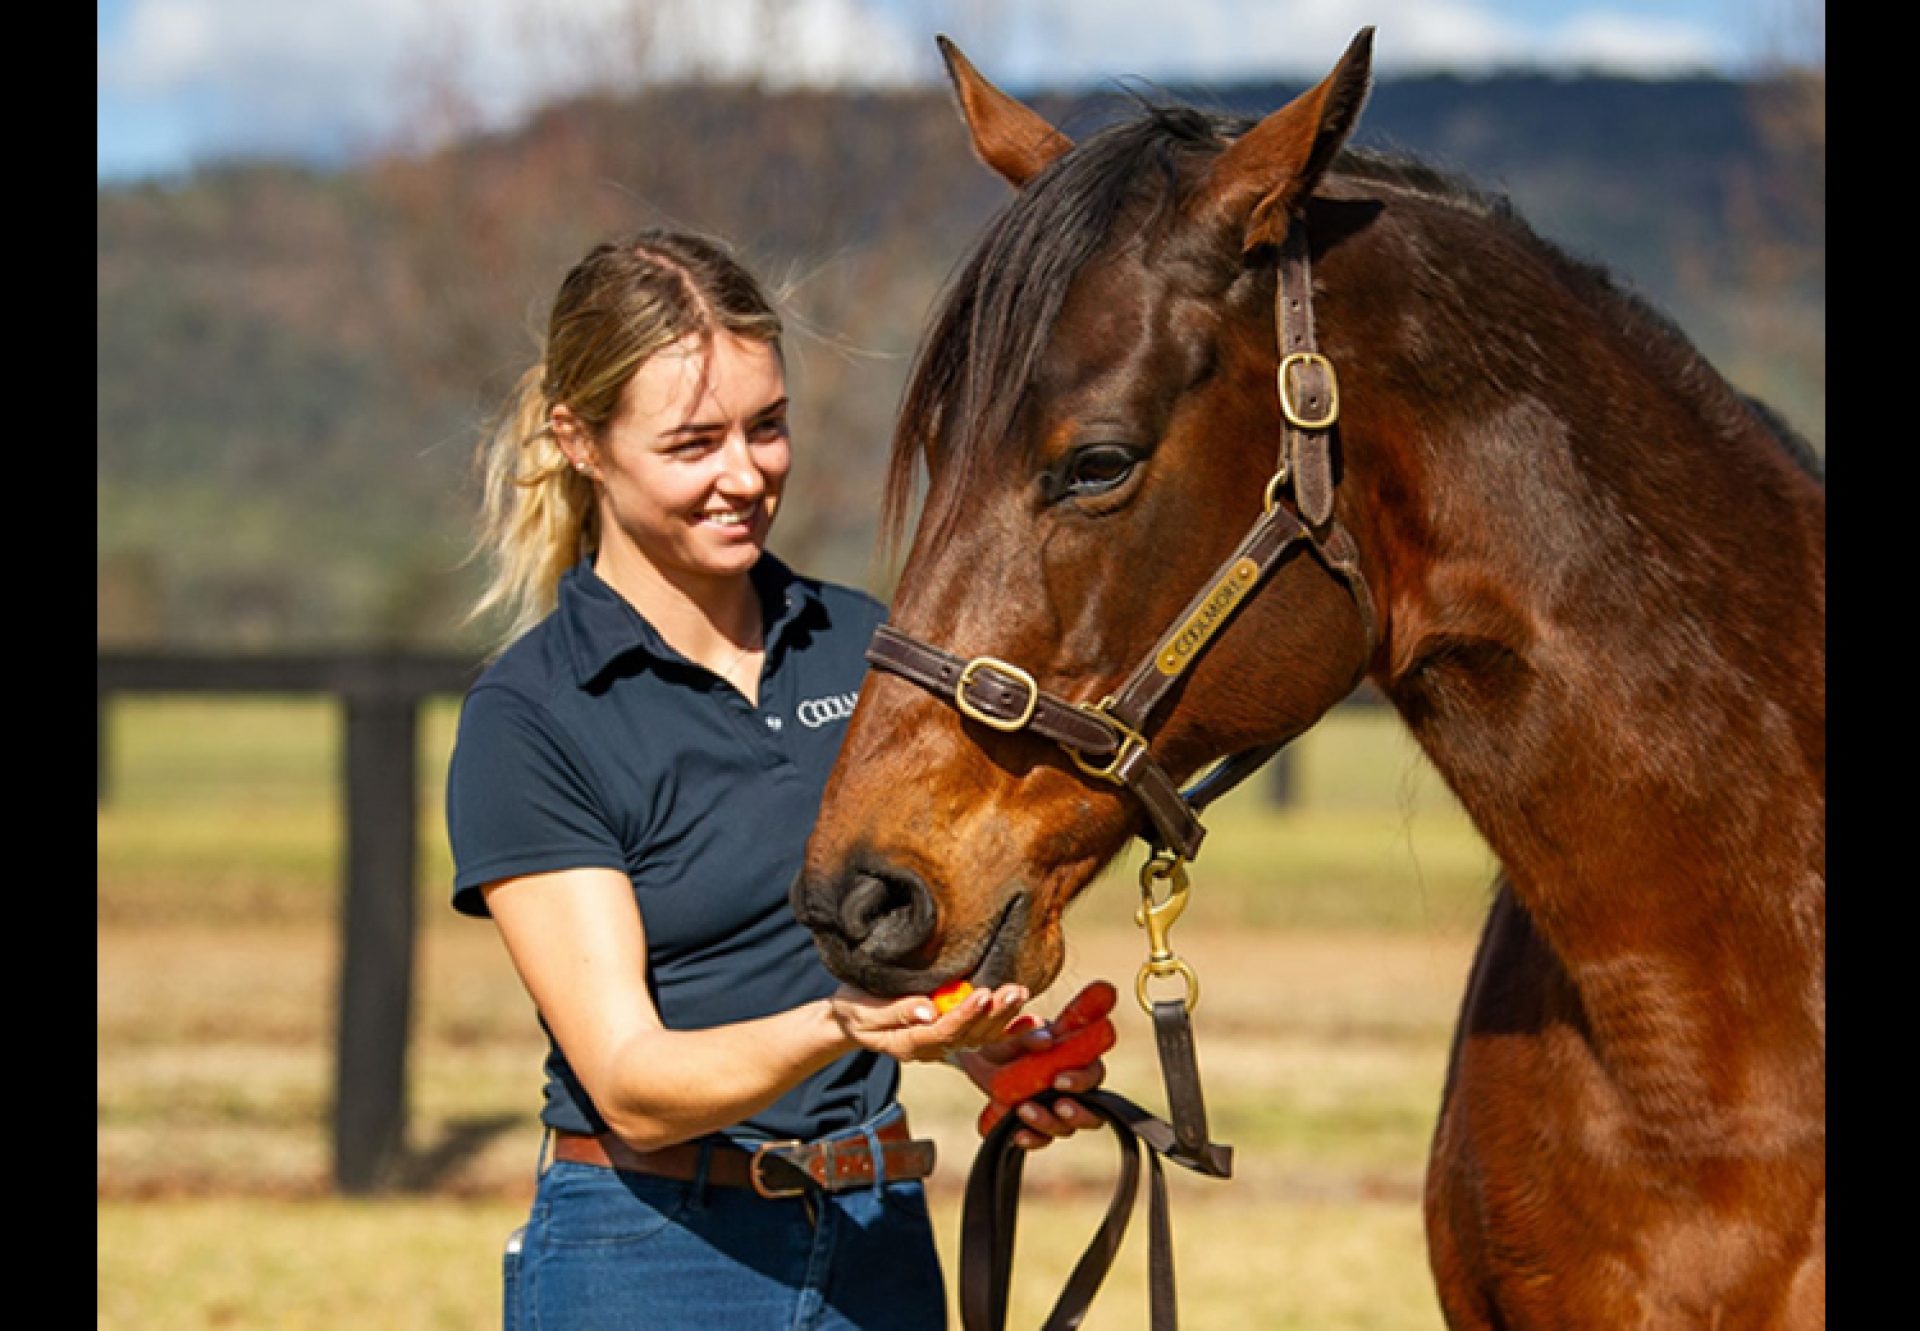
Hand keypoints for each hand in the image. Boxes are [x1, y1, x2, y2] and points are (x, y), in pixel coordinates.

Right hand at [828, 982, 1030, 1062]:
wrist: (851, 1018)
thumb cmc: (854, 1010)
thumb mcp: (864, 1010)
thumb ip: (896, 1011)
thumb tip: (928, 1010)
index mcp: (910, 1044)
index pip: (944, 1032)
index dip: (966, 1015)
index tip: (983, 994)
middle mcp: (933, 1048)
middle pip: (970, 1035)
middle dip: (995, 1014)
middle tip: (1015, 991)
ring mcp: (945, 1043)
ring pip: (982, 1036)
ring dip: (1006, 1018)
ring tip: (1023, 995)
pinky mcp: (954, 1032)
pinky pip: (986, 1035)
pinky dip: (1011, 1029)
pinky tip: (1033, 1020)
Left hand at [956, 980, 1116, 1150]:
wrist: (982, 1051)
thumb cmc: (1013, 1035)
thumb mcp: (1020, 1028)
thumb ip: (1034, 1030)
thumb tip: (1046, 1039)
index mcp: (1077, 1060)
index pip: (1094, 1075)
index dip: (1082, 1081)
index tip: (1060, 1080)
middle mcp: (1072, 1090)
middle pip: (1092, 1112)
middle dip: (1077, 1114)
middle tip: (1058, 1106)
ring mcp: (1055, 1109)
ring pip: (1065, 1128)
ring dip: (1048, 1123)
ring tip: (1024, 1110)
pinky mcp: (1035, 1125)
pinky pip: (1040, 1139)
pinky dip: (1030, 1139)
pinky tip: (1016, 1134)